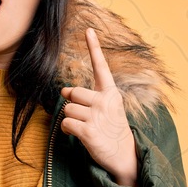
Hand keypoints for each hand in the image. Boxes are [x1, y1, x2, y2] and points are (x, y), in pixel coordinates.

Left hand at [59, 28, 137, 186]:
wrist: (124, 155)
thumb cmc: (112, 130)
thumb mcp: (108, 109)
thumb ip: (89, 97)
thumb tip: (63, 90)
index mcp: (111, 93)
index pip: (101, 67)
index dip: (94, 48)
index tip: (89, 30)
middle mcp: (105, 101)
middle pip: (73, 92)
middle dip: (72, 103)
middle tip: (84, 116)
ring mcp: (97, 116)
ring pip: (67, 109)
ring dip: (70, 119)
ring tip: (84, 127)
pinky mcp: (88, 131)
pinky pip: (66, 124)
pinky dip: (66, 130)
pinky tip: (78, 135)